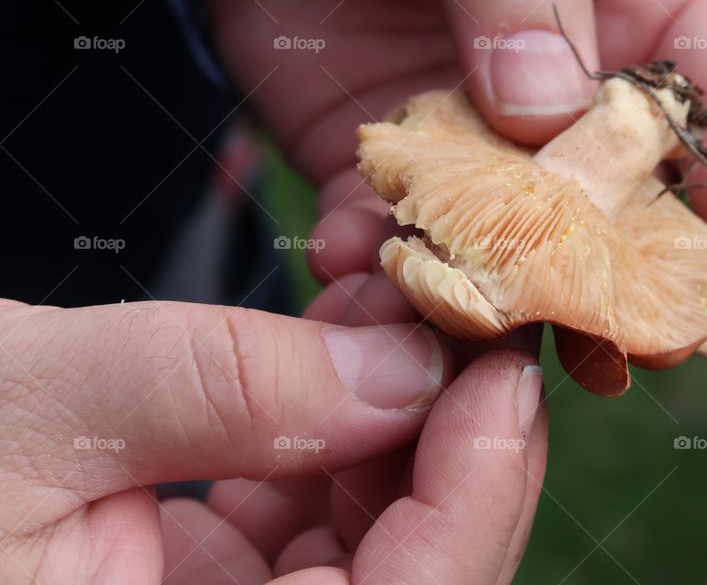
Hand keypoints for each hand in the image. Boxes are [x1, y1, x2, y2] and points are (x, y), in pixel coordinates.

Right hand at [0, 298, 545, 582]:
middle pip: (416, 571)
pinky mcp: (213, 580)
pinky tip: (341, 342)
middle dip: (452, 438)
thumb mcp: (23, 410)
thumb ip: (217, 389)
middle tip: (461, 309)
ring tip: (390, 304)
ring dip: (400, 416)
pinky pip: (322, 512)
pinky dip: (343, 422)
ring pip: (378, 535)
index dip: (477, 495)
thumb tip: (402, 367)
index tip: (503, 367)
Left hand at [212, 0, 706, 343]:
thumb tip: (547, 114)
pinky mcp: (398, 159)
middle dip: (623, 285)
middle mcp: (571, 83)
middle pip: (625, 202)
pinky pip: (406, 232)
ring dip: (500, 297)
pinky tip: (363, 269)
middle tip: (619, 362)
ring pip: (517, 241)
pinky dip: (388, 265)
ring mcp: (483, 134)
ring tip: (483, 345)